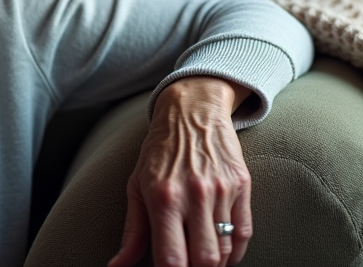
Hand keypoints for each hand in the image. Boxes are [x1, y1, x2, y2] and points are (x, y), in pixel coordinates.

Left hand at [108, 77, 252, 266]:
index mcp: (163, 197)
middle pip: (204, 261)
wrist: (192, 110)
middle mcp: (194, 194)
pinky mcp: (242, 185)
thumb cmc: (159, 150)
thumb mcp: (136, 186)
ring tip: (200, 257)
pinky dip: (235, 251)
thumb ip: (132, 232)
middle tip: (186, 264)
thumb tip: (117, 266)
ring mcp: (221, 190)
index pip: (171, 258)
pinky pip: (244, 233)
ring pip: (226, 250)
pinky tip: (222, 250)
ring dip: (214, 263)